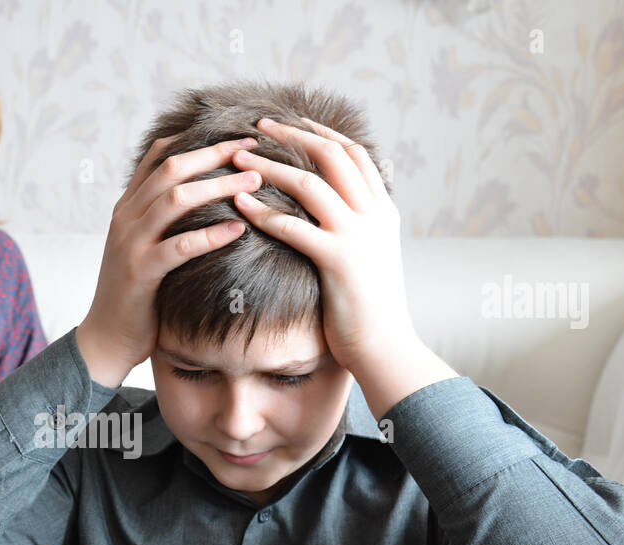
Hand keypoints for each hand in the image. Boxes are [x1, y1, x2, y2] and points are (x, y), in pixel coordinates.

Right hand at [75, 134, 263, 386]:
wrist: (106, 338)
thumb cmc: (136, 295)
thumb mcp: (144, 247)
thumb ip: (163, 220)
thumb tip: (203, 196)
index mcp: (128, 207)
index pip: (160, 156)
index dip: (199, 140)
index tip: (237, 136)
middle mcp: (126, 218)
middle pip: (172, 169)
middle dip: (215, 154)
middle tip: (253, 149)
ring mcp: (130, 243)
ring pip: (176, 199)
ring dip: (218, 186)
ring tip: (254, 182)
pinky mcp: (140, 273)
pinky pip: (179, 246)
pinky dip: (211, 235)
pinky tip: (239, 229)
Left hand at [229, 116, 418, 371]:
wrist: (385, 345)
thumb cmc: (369, 307)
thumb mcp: (370, 256)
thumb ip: (355, 227)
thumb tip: (331, 210)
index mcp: (382, 209)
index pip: (353, 153)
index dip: (321, 132)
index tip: (291, 121)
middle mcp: (374, 214)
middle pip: (332, 155)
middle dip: (292, 136)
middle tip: (258, 126)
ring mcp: (358, 235)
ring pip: (310, 185)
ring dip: (270, 168)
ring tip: (238, 160)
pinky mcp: (339, 260)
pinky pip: (294, 227)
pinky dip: (263, 212)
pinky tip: (239, 204)